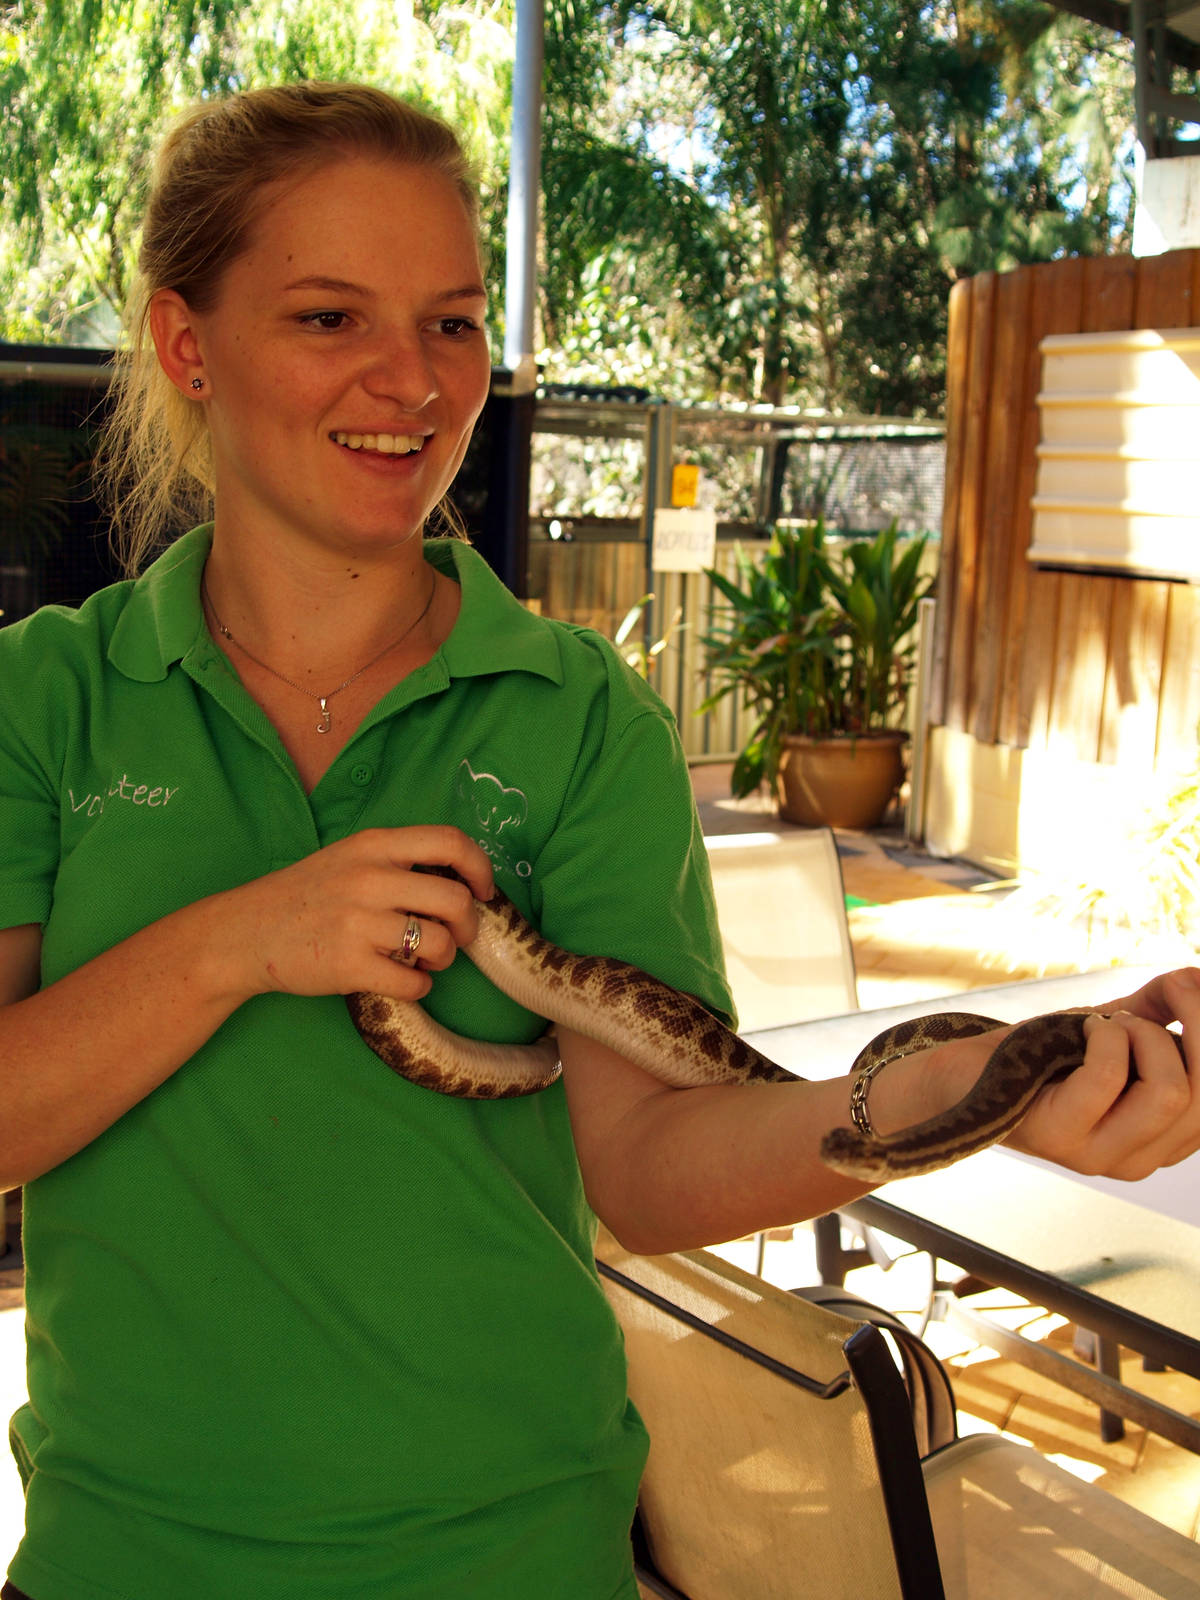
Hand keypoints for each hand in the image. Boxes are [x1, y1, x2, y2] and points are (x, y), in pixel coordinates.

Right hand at [218, 826, 492, 1004]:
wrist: (244, 933)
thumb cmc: (307, 896)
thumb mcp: (349, 858)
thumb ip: (398, 861)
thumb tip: (464, 883)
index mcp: (373, 845)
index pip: (450, 842)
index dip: (480, 868)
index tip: (484, 891)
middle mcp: (368, 878)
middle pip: (456, 901)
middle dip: (469, 926)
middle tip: (458, 938)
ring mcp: (357, 923)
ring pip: (440, 945)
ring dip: (443, 960)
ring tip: (423, 960)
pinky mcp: (347, 966)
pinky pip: (414, 982)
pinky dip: (419, 987)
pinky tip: (403, 980)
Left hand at [1002, 967, 1199, 1179]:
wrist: (966, 1071)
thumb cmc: (1041, 1053)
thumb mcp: (1113, 1028)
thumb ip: (1158, 1009)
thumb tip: (1196, 978)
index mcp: (1165, 1139)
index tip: (1189, 988)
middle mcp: (1141, 1159)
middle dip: (1192, 1024)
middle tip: (1154, 997)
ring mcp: (1100, 1158)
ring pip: (1169, 1091)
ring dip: (1140, 1035)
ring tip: (1104, 1025)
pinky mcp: (1060, 1139)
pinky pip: (1109, 1075)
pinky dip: (1102, 1035)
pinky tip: (1081, 1029)